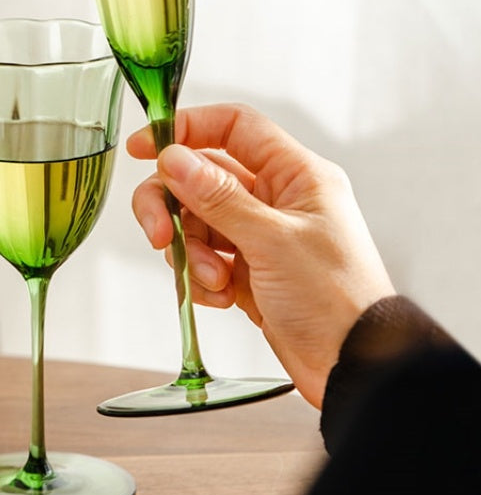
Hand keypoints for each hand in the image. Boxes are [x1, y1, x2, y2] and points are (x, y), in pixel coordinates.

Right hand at [128, 103, 394, 407]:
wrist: (351, 366)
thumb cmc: (336, 299)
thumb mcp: (272, 241)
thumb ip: (218, 197)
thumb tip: (174, 158)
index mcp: (294, 175)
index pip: (234, 128)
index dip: (187, 129)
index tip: (143, 147)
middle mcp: (274, 198)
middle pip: (201, 178)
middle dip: (173, 206)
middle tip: (159, 234)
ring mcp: (259, 234)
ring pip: (197, 222)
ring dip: (192, 252)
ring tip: (213, 280)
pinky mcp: (247, 269)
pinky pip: (203, 258)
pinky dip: (201, 278)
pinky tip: (222, 296)